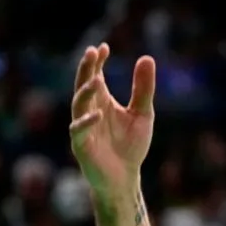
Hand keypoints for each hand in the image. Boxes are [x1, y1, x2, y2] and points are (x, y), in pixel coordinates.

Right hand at [69, 43, 155, 196]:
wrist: (125, 178)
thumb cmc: (130, 145)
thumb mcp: (143, 114)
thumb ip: (143, 89)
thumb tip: (147, 58)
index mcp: (102, 102)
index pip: (96, 76)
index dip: (97, 62)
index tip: (103, 47)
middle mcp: (89, 111)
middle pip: (83, 86)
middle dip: (86, 69)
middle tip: (91, 52)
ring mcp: (83, 128)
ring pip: (78, 105)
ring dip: (86, 92)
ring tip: (97, 79)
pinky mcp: (81, 146)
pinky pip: (79, 131)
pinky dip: (87, 122)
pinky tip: (99, 114)